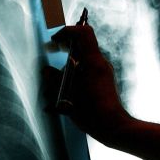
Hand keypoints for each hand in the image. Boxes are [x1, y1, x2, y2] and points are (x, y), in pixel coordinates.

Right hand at [42, 25, 131, 143]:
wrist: (113, 127)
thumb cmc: (93, 112)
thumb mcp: (68, 95)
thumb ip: (55, 80)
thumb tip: (46, 71)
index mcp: (93, 62)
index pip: (83, 33)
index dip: (67, 32)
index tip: (55, 41)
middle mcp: (100, 64)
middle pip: (81, 47)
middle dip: (64, 52)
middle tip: (52, 54)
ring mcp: (102, 73)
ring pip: (81, 63)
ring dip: (66, 70)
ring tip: (55, 89)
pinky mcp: (102, 83)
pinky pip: (85, 74)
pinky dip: (73, 80)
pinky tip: (63, 97)